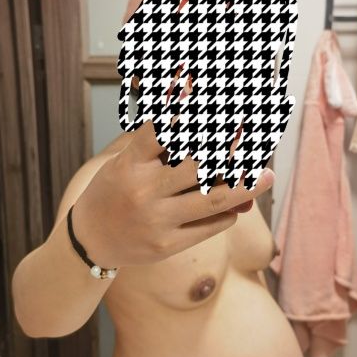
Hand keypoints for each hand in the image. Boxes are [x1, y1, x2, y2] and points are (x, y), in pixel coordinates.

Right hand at [73, 120, 274, 269]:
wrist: (89, 241)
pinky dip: (228, 213)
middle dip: (234, 151)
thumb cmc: (115, 191)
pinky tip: (237, 205)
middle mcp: (142, 190)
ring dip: (246, 187)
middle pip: (199, 165)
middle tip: (259, 142)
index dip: (194, 118)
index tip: (227, 110)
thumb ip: (162, 147)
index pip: (165, 132)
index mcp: (130, 163)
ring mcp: (155, 221)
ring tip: (267, 177)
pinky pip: (208, 227)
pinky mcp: (165, 246)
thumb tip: (208, 131)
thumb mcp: (127, 161)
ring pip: (213, 200)